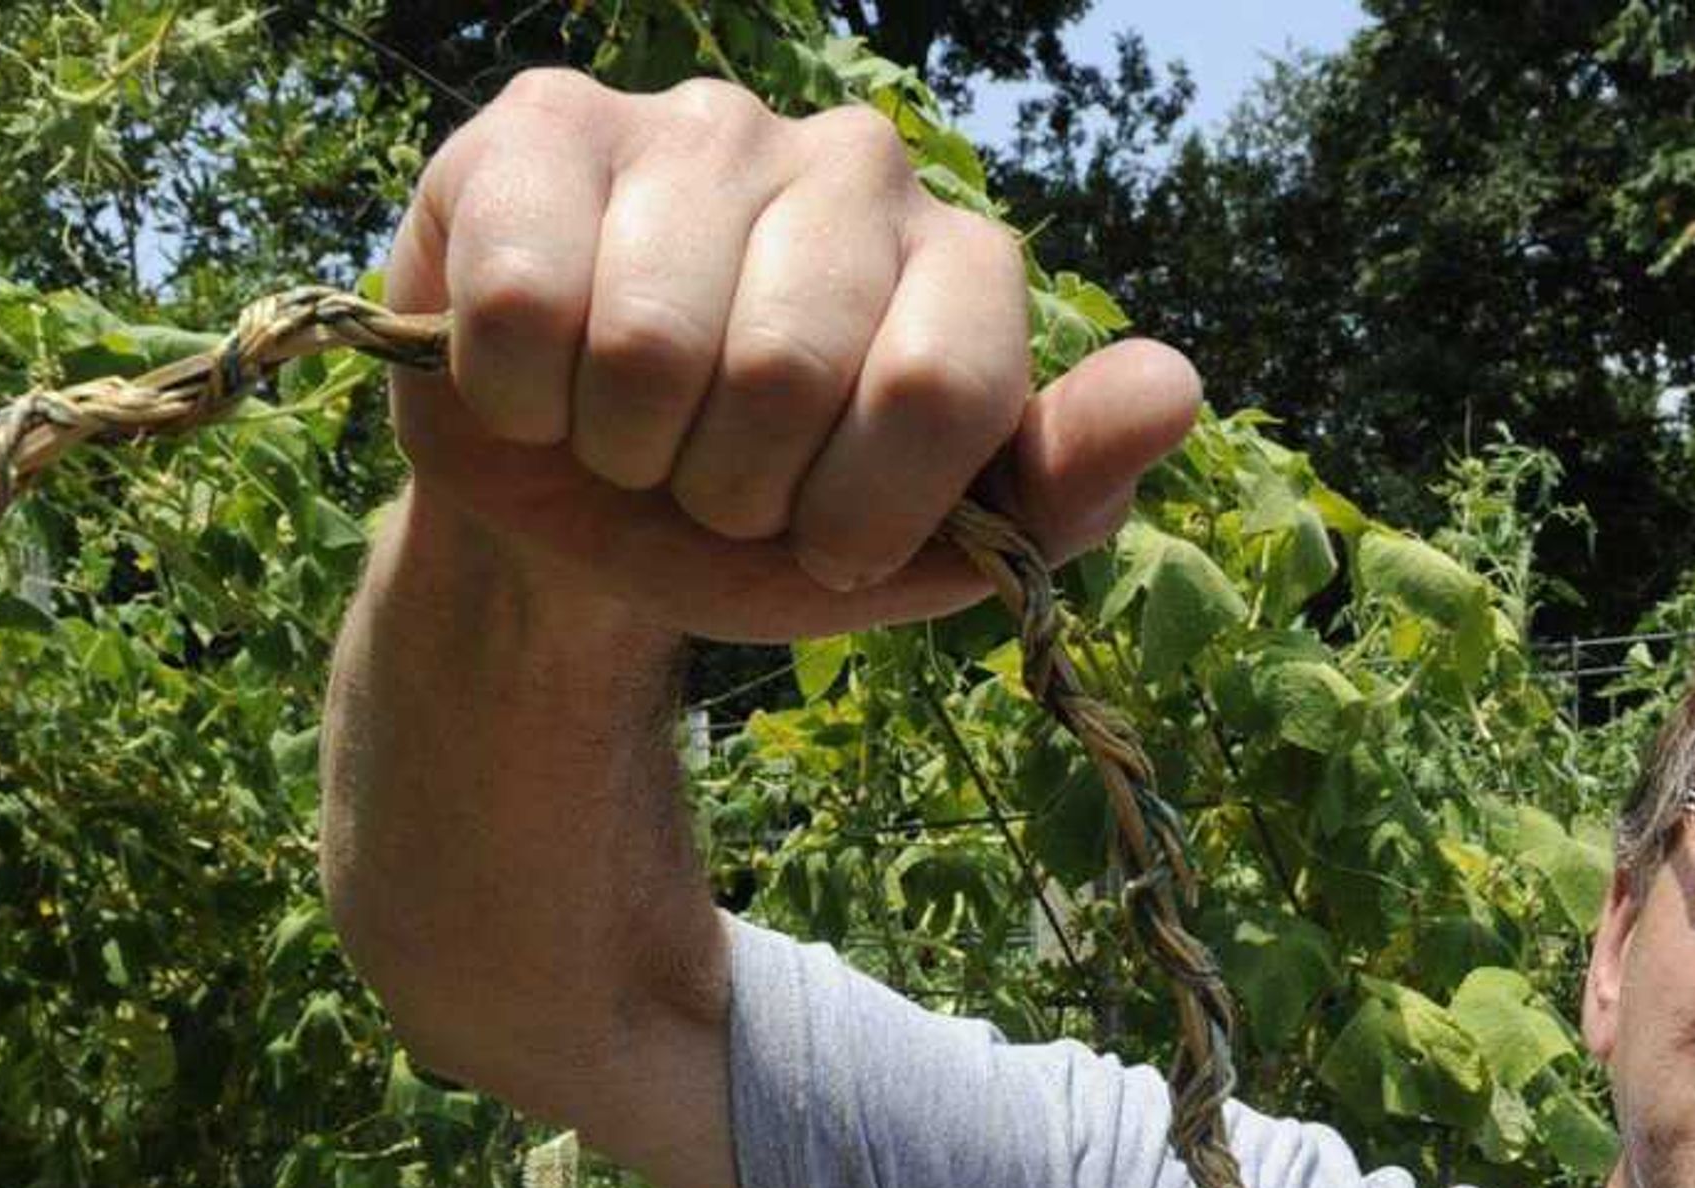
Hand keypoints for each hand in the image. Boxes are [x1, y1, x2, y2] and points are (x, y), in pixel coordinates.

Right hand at [382, 70, 1202, 643]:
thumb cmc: (761, 525)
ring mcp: (702, 128)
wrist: (573, 515)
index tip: (826, 538)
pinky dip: (520, 398)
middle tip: (710, 483)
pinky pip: (531, 306)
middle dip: (729, 489)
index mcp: (961, 264)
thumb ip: (1059, 492)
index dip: (857, 515)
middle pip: (784, 374)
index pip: (941, 388)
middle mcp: (853, 162)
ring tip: (625, 429)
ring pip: (649, 348)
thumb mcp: (920, 552)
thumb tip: (1174, 389)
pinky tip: (539, 376)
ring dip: (620, 447)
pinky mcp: (548, 129)